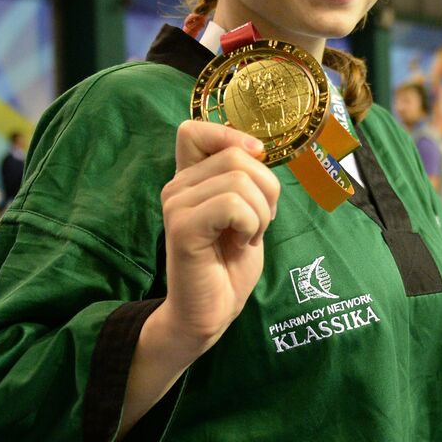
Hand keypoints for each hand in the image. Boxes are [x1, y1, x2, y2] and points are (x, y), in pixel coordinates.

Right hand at [156, 120, 280, 355]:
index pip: (193, 129)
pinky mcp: (182, 227)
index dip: (230, 137)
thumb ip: (245, 179)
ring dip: (260, 213)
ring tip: (247, 237)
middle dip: (266, 190)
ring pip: (239, 179)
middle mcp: (177, 186)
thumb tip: (257, 149)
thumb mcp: (246, 212)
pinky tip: (240, 244)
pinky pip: (232, 204)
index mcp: (190, 179)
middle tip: (257, 224)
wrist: (211, 312)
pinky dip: (251, 225)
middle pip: (235, 155)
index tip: (253, 165)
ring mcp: (176, 205)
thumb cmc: (229, 264)